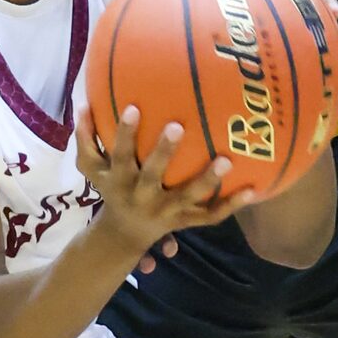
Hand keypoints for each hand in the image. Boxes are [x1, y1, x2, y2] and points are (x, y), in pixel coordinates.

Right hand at [75, 105, 249, 265]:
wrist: (124, 234)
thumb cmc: (110, 189)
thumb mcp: (91, 168)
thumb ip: (85, 137)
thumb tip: (83, 104)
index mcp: (121, 180)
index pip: (119, 155)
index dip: (124, 134)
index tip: (132, 107)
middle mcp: (143, 196)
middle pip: (152, 175)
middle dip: (163, 152)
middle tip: (177, 126)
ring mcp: (168, 210)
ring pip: (189, 196)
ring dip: (207, 179)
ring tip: (226, 159)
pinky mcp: (186, 220)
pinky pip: (212, 215)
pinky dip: (232, 205)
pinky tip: (254, 189)